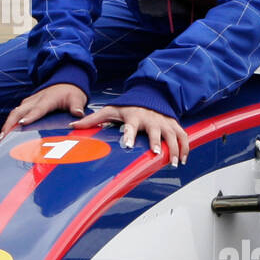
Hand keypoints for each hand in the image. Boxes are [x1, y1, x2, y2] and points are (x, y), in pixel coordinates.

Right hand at [0, 83, 87, 138]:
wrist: (66, 82)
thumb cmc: (71, 93)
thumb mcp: (77, 98)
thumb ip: (77, 106)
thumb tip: (78, 114)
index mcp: (47, 99)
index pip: (38, 109)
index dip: (30, 116)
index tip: (22, 123)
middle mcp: (35, 100)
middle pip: (19, 111)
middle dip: (10, 124)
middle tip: (2, 138)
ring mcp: (29, 102)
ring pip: (14, 113)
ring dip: (7, 125)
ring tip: (0, 140)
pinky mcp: (26, 106)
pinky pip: (15, 114)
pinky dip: (9, 124)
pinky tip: (5, 136)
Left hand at [71, 105, 188, 166]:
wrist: (150, 96)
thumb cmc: (128, 107)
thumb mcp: (110, 111)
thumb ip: (93, 119)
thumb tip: (73, 126)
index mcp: (134, 117)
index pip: (131, 126)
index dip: (129, 135)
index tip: (128, 144)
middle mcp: (151, 119)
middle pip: (155, 132)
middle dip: (156, 142)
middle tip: (156, 154)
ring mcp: (164, 122)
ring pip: (172, 136)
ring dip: (174, 149)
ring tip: (174, 163)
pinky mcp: (174, 125)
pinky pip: (183, 136)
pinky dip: (185, 148)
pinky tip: (183, 160)